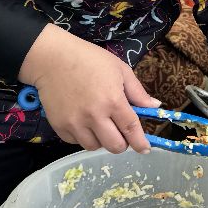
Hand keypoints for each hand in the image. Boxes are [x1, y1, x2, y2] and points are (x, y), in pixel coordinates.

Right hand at [19, 23, 158, 152]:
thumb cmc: (89, 59)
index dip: (140, 143)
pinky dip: (82, 136)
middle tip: (120, 132)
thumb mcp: (120, 70)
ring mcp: (75, 123)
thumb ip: (137, 92)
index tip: (145, 149)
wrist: (52, 58)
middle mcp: (94, 116)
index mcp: (113, 101)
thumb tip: (154, 107)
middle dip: (122, 143)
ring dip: (101, 140)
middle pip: (115, 146)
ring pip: (94, 147)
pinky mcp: (59, 126)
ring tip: (99, 124)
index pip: (131, 130)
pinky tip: (83, 122)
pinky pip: (75, 142)